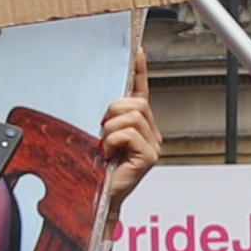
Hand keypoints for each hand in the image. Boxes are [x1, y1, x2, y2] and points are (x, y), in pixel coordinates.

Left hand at [95, 79, 158, 203]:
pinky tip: (109, 153)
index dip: (140, 70)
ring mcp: (152, 145)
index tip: (137, 51)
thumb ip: (105, 120)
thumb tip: (99, 106)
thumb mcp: (99, 137)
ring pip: (133, 115)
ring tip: (106, 146)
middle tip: (103, 131)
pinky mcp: (149, 156)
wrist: (99, 199)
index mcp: (139, 125)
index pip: (141, 91)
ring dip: (111, 128)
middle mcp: (150, 133)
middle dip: (114, 111)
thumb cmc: (98, 171)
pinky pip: (129, 132)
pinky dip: (113, 140)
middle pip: (137, 101)